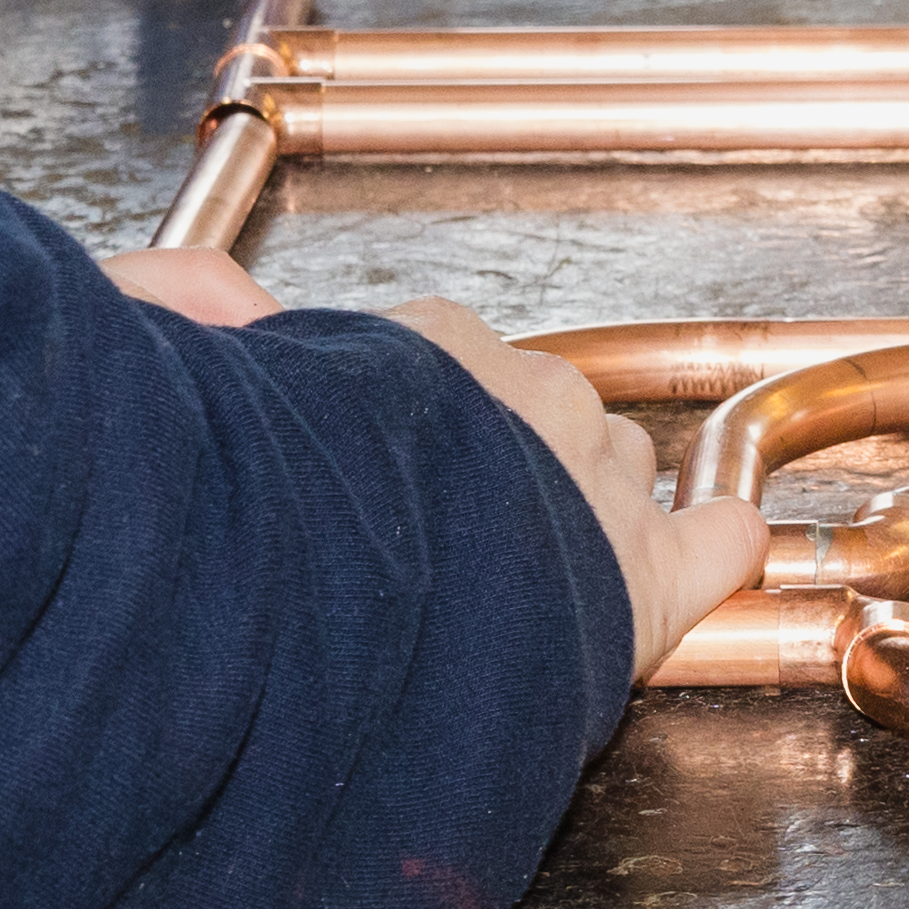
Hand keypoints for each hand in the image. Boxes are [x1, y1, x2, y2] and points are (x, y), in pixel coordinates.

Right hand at [107, 249, 768, 649]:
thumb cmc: (258, 510)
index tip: (396, 459)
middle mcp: (523, 399)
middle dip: (510, 462)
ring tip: (549, 564)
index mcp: (425, 350)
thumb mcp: (191, 378)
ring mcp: (594, 486)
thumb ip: (186, 307)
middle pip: (539, 414)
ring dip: (588, 510)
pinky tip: (722, 548)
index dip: (423, 424)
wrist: (333, 615)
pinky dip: (719, 546)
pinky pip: (713, 544)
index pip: (447, 367)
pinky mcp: (645, 580)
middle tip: (461, 528)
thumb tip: (204, 292)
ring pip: (617, 473)